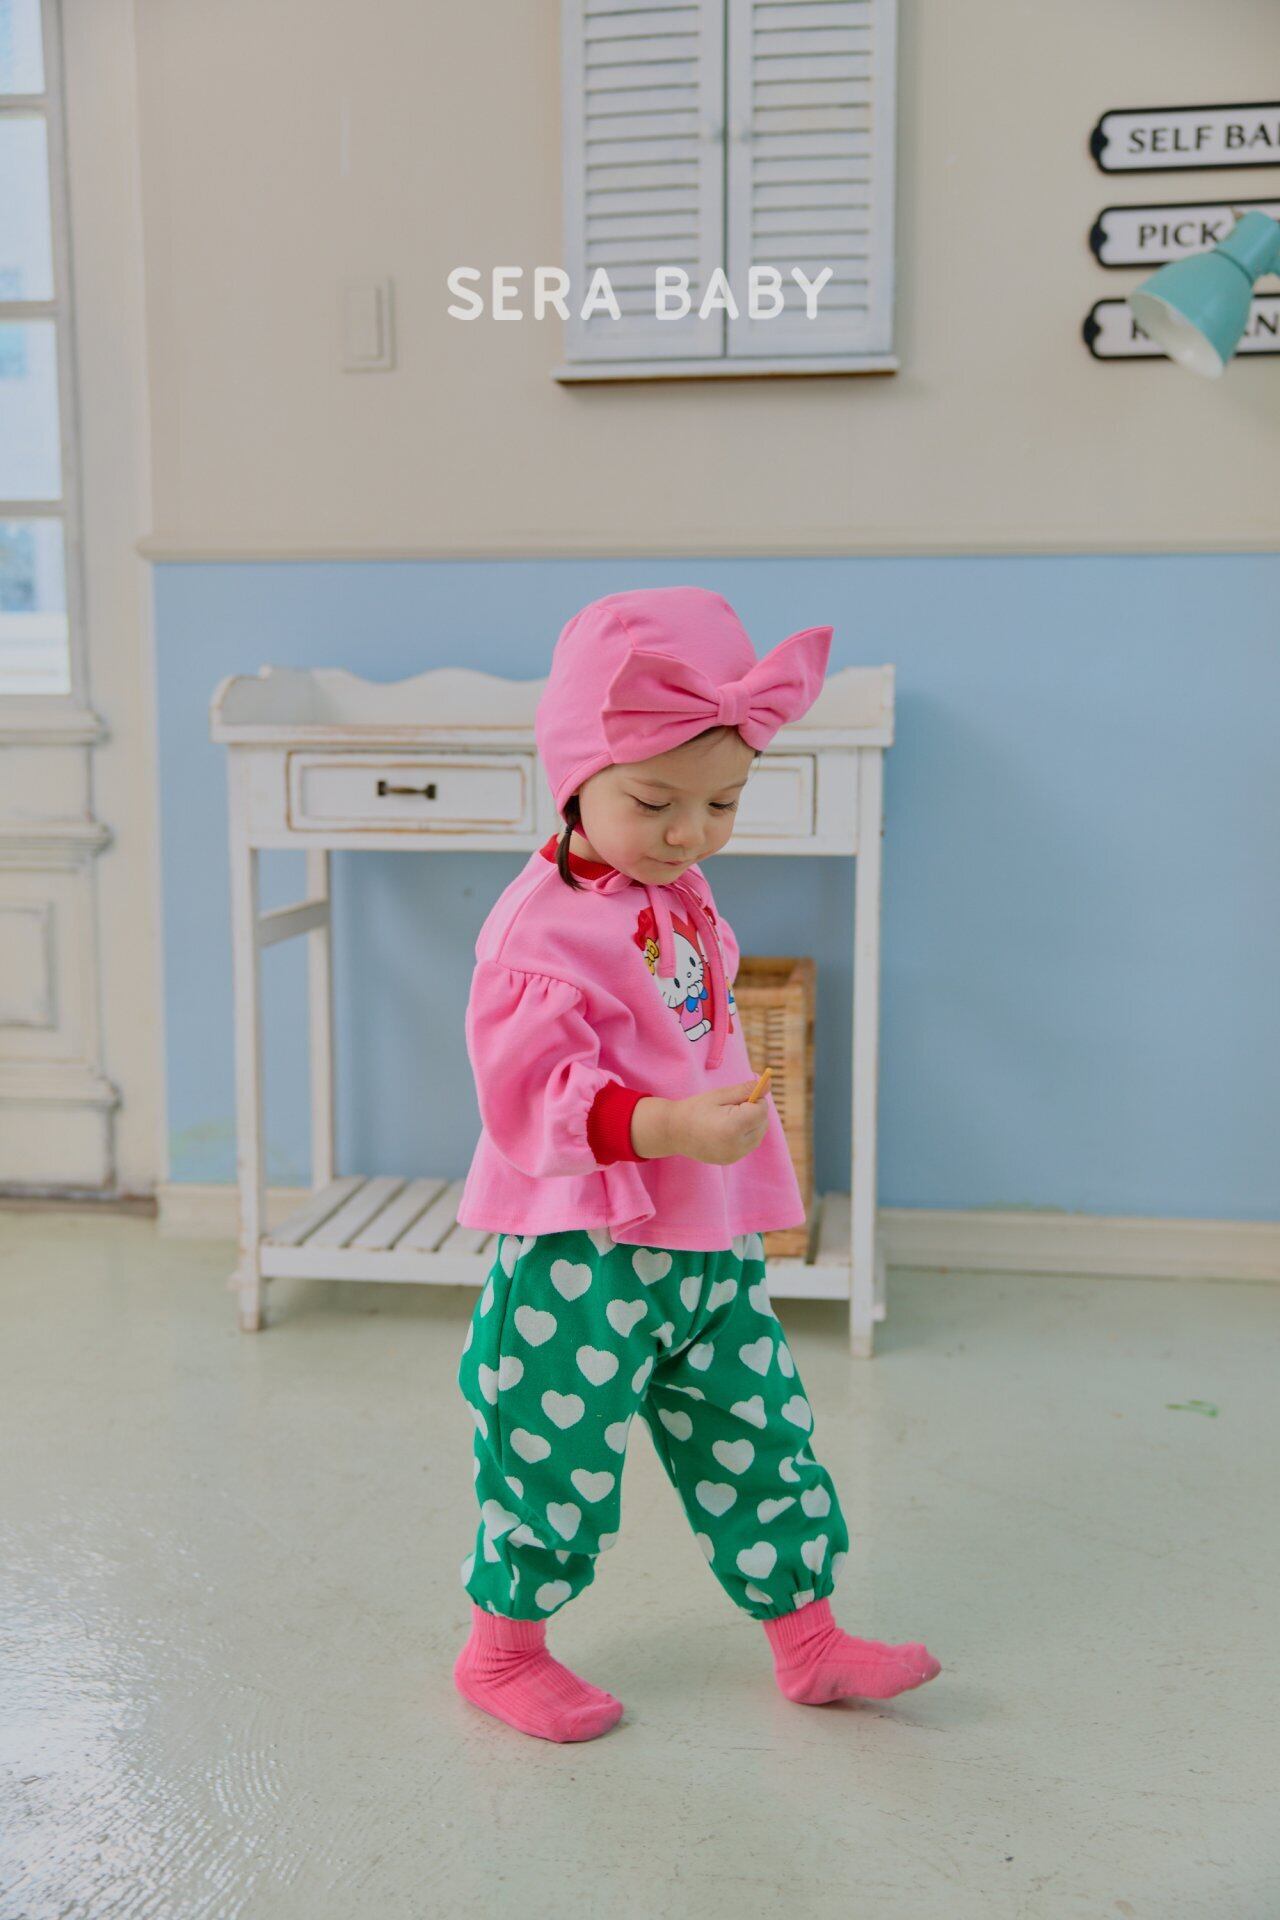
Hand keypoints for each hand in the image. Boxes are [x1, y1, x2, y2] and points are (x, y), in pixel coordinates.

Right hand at [634, 1082, 769, 1165]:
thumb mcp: (719, 1095)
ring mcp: (734, 1155)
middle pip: (763, 1123)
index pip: (762, 1110)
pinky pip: (749, 1144)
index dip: (754, 1099)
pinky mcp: (731, 1160)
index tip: (738, 1097)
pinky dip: (745, 1134)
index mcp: (733, 1127)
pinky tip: (727, 1129)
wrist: (673, 1132)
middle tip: (732, 1107)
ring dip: (752, 1123)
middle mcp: (736, 1145)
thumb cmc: (695, 1109)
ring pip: (759, 1134)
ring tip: (729, 1118)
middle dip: (754, 1111)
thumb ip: (744, 1090)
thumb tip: (768, 1084)